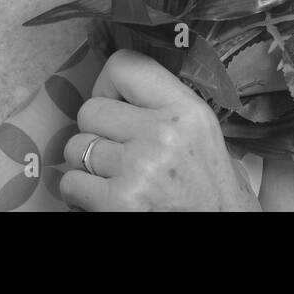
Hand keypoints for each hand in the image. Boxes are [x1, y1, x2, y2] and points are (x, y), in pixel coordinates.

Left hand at [60, 49, 261, 210]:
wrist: (223, 228)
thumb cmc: (207, 184)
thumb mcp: (201, 129)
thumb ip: (162, 102)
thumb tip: (114, 87)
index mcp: (186, 109)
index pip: (123, 65)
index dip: (108, 85)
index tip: (116, 104)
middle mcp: (162, 134)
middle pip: (90, 109)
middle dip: (97, 130)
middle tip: (118, 148)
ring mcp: (139, 169)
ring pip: (76, 146)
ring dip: (88, 164)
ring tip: (115, 174)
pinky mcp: (119, 203)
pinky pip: (71, 182)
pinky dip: (81, 192)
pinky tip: (107, 196)